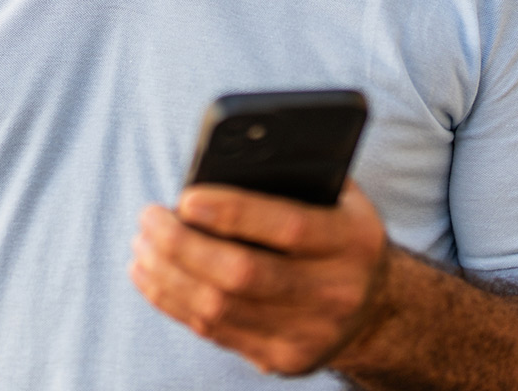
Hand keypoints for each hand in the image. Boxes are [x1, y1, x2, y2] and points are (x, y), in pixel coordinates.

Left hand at [129, 182, 389, 375]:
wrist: (374, 308)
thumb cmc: (336, 231)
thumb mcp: (336, 196)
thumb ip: (292, 175)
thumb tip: (223, 158)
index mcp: (354, 241)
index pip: (290, 227)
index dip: (234, 212)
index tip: (185, 197)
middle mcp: (337, 292)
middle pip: (243, 275)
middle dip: (183, 245)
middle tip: (149, 217)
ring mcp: (310, 334)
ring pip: (219, 308)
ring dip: (167, 273)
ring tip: (142, 243)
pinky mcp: (284, 360)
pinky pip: (214, 331)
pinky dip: (172, 300)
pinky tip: (151, 274)